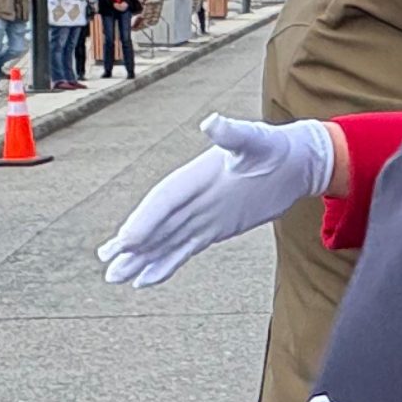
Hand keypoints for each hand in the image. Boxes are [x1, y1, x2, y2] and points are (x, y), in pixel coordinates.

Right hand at [96, 114, 339, 286]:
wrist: (294, 162)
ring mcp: (200, 215)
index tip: (127, 241)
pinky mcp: (212, 229)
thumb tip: (212, 122)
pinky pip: (182, 249)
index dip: (145, 220)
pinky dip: (163, 264)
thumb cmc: (274, 147)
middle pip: (155, 224)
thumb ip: (233, 133)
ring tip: (113, 277)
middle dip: (132, 245)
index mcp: (195, 176)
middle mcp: (192, 198)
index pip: (165, 201)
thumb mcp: (256, 140)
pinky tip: (144, 280)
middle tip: (107, 265)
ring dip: (140, 259)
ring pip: (163, 241)